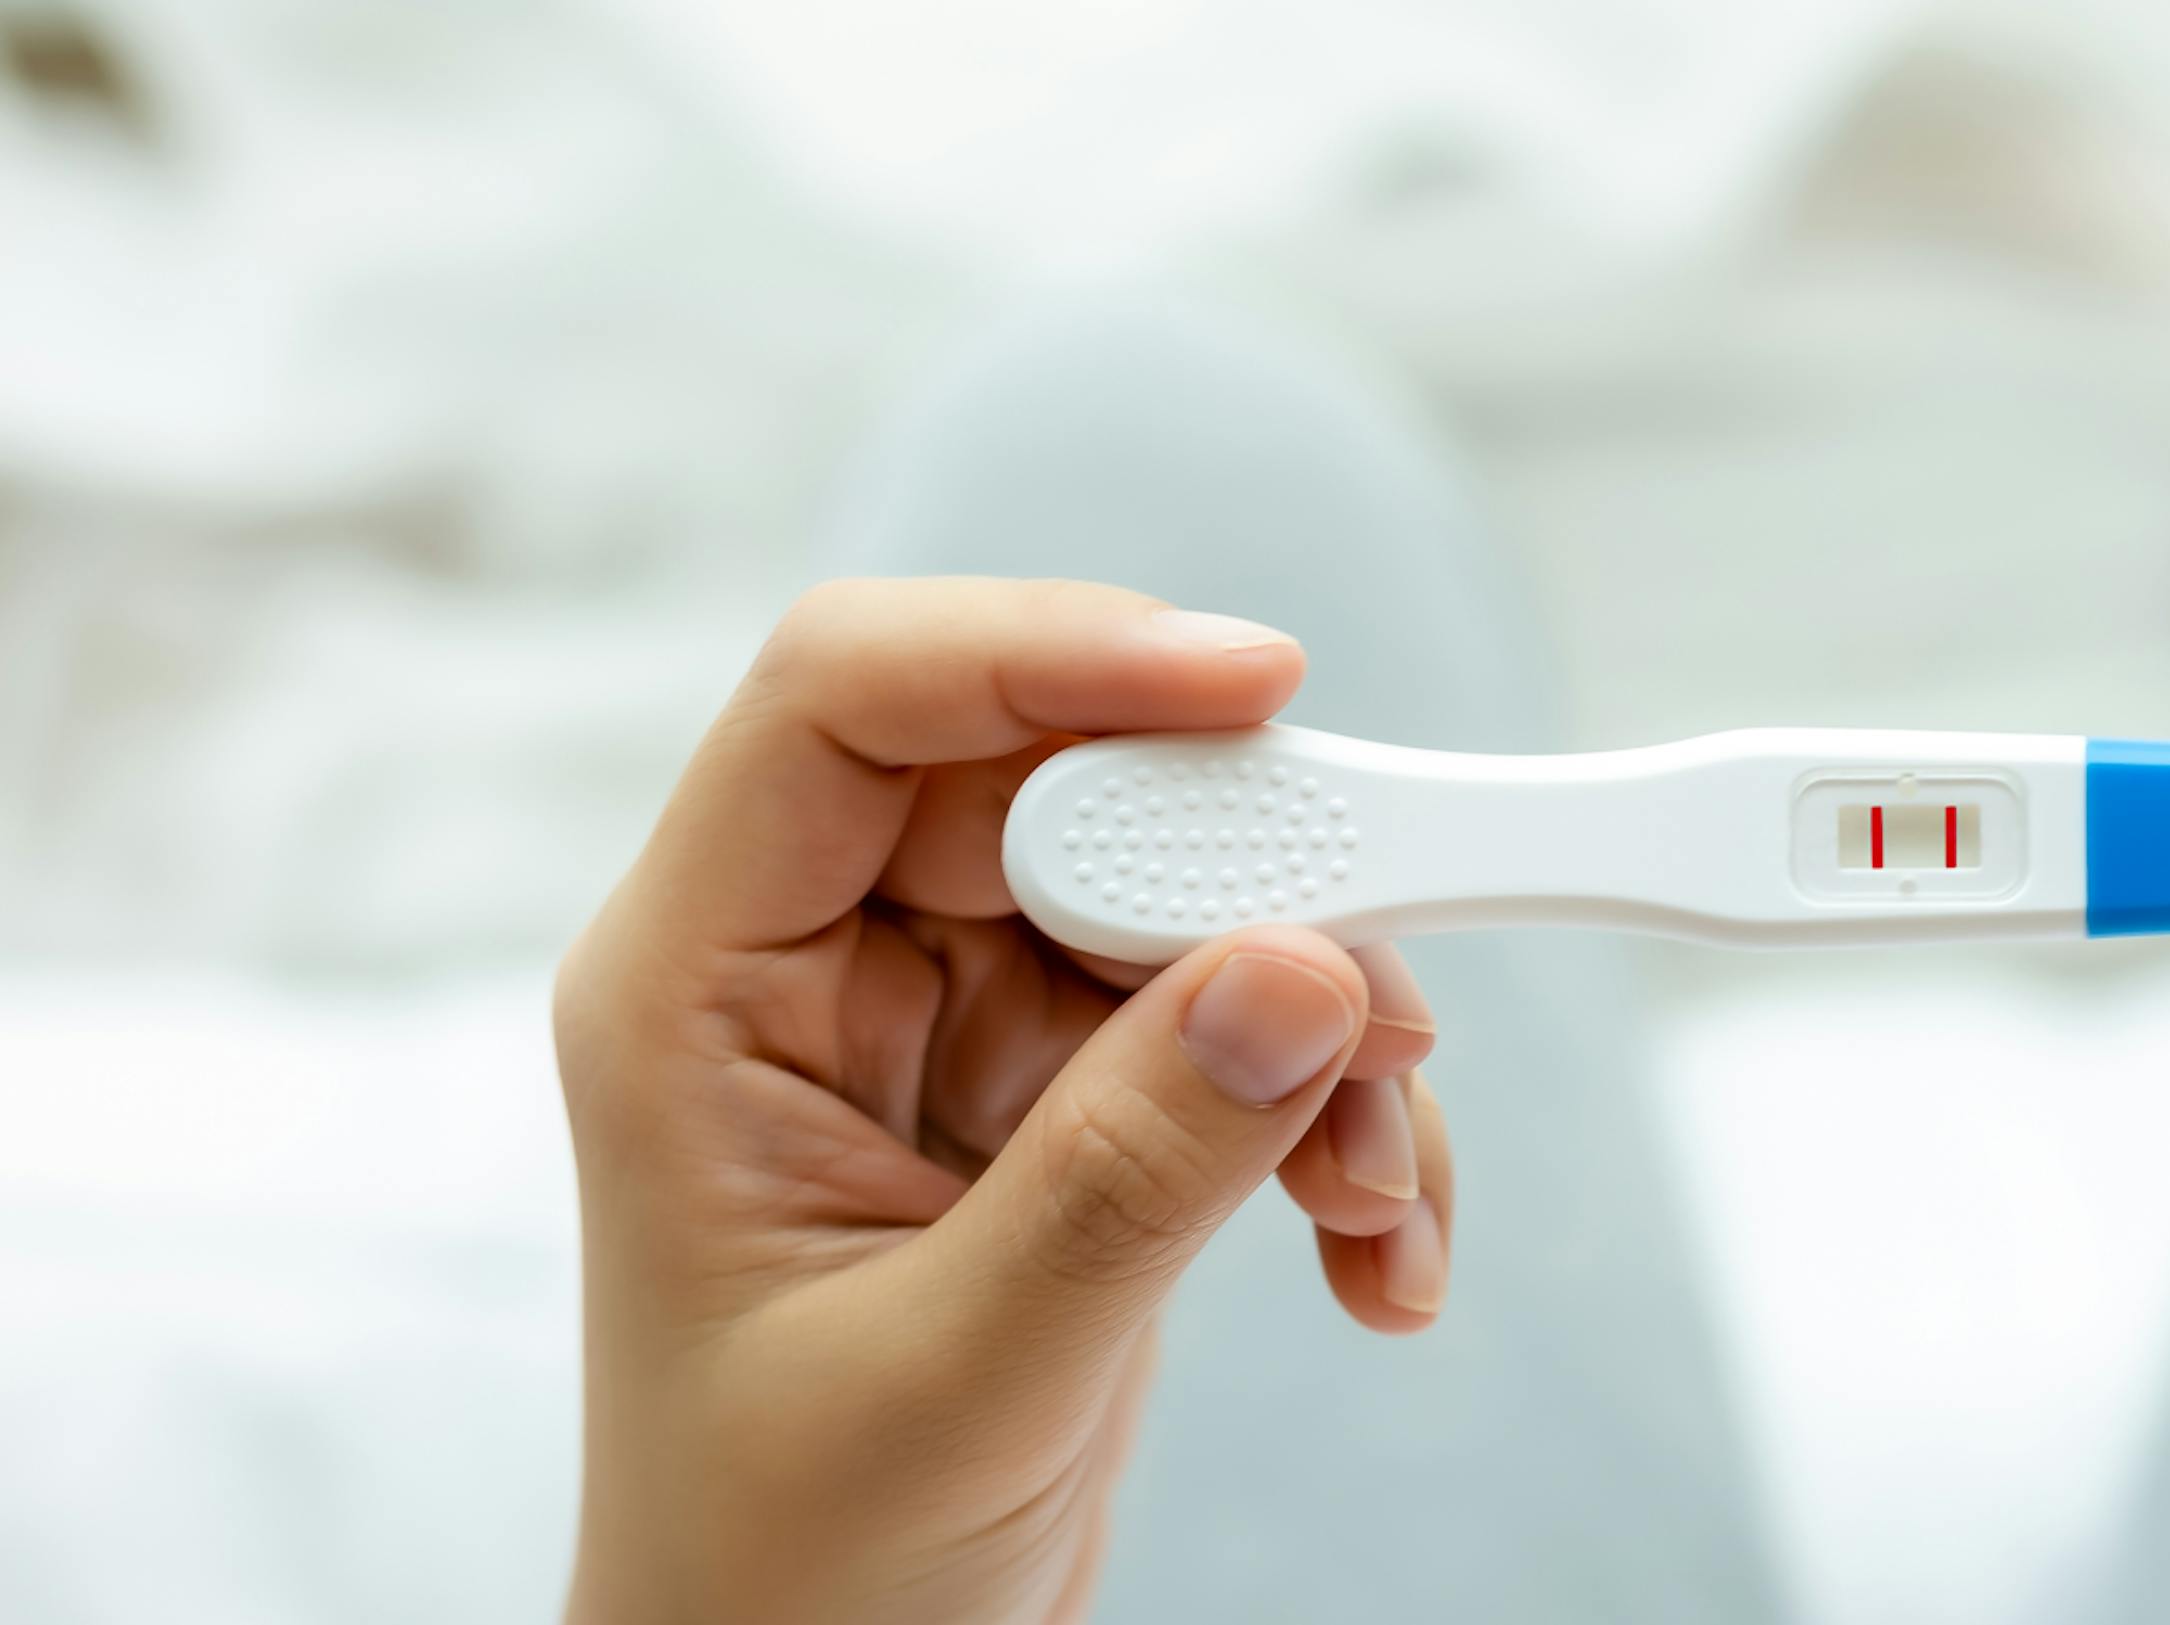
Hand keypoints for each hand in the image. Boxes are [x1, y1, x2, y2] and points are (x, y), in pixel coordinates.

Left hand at [553, 579, 1453, 1622]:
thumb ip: (1129, 1171)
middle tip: (1384, 1007)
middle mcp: (827, 973)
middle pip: (1068, 789)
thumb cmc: (789, 1571)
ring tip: (1381, 1196)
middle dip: (1256, 886)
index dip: (1050, 651)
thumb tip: (1305, 970)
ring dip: (1331, 1031)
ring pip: (1191, 909)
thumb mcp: (954, 1374)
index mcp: (702, 990)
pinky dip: (1342, 1131)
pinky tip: (1377, 1257)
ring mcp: (959, 1037)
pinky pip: (1246, 1036)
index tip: (1259, 689)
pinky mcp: (1075, 1110)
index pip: (853, 702)